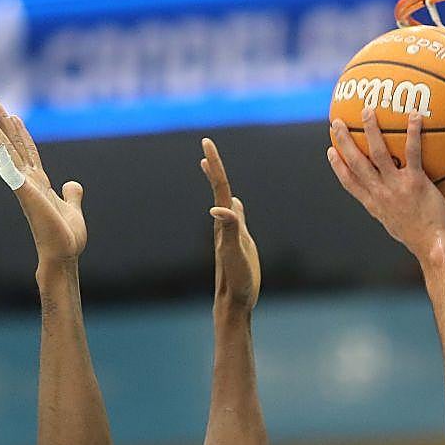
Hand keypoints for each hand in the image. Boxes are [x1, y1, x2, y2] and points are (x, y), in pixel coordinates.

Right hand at [0, 100, 86, 266]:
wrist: (63, 256)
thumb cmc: (65, 239)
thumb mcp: (73, 210)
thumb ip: (72, 196)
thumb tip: (72, 184)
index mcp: (39, 184)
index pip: (28, 152)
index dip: (21, 133)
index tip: (13, 115)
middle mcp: (29, 182)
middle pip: (14, 146)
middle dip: (3, 124)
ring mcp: (25, 187)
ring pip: (8, 154)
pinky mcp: (26, 194)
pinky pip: (11, 171)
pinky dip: (2, 155)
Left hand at [200, 138, 258, 308]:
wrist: (235, 301)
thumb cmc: (236, 280)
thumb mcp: (234, 253)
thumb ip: (228, 229)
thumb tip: (217, 207)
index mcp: (224, 223)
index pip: (220, 187)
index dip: (214, 165)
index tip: (206, 143)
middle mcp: (224, 224)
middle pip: (219, 189)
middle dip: (214, 166)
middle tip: (207, 145)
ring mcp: (230, 233)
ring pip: (223, 200)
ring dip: (218, 181)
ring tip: (209, 166)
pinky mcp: (238, 243)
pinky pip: (234, 217)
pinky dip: (232, 204)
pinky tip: (233, 203)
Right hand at [326, 109, 444, 257]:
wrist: (433, 247)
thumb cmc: (421, 238)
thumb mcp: (398, 226)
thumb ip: (394, 209)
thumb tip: (396, 201)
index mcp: (374, 205)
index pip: (350, 183)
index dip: (338, 166)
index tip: (330, 151)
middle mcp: (380, 194)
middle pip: (356, 162)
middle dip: (344, 141)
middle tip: (337, 123)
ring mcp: (396, 187)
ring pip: (377, 152)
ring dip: (370, 130)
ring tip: (367, 110)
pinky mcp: (415, 183)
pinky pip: (412, 152)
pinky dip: (412, 132)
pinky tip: (414, 115)